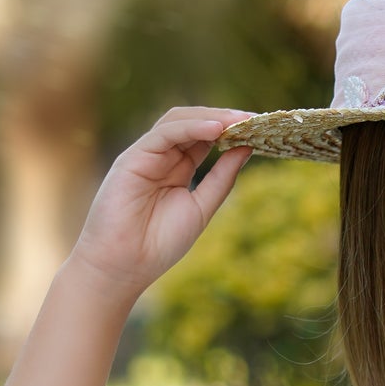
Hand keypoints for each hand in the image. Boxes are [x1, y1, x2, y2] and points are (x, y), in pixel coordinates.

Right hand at [69, 106, 253, 299]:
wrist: (123, 267)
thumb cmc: (158, 244)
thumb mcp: (201, 208)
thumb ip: (222, 178)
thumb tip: (247, 149)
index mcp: (176, 169)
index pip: (205, 138)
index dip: (232, 131)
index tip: (261, 128)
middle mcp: (160, 157)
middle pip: (194, 123)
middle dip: (225, 119)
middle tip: (257, 119)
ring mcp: (145, 155)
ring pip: (179, 121)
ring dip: (211, 118)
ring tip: (241, 121)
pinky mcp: (132, 158)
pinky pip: (164, 134)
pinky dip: (191, 128)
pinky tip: (216, 130)